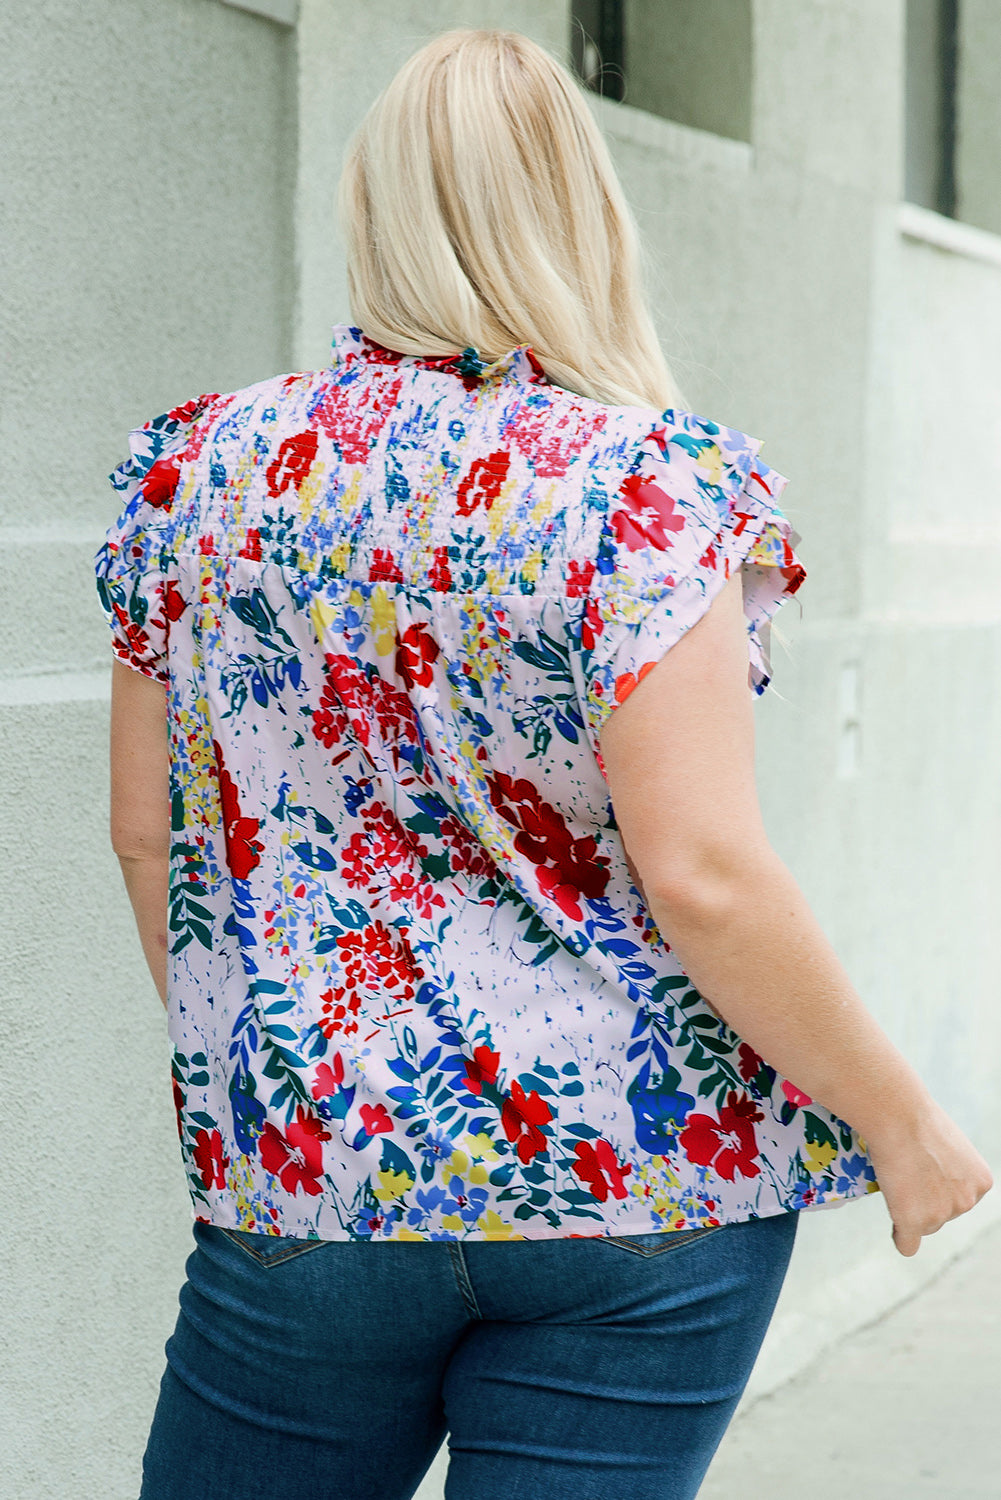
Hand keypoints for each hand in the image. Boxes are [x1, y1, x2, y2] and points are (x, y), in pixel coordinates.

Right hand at [865, 1100, 992, 1256]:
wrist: (897, 1116)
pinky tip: (896, 1231)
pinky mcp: (915, 1221)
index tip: (922, 1169)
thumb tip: (933, 1180)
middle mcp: (967, 1202)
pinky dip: (902, 1238)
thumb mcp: (949, 1144)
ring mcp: (941, 1214)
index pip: (959, 1199)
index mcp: (981, 1182)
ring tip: (895, 1178)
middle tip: (905, 1171)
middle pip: (942, 1215)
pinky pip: (908, 1244)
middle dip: (924, 1200)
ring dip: (909, 1209)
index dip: (937, 1185)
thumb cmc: (916, 1118)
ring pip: (923, 1225)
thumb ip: (950, 1168)